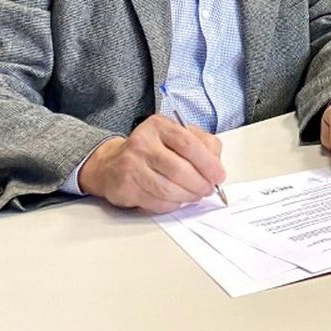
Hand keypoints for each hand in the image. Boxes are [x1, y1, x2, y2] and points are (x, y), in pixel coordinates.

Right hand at [77, 114, 225, 213]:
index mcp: (159, 126)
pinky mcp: (126, 187)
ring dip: (188, 196)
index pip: (189, 144)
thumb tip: (216, 165)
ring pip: (168, 189)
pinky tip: (177, 200)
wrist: (112, 164)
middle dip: (200, 184)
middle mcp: (143, 143)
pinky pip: (156, 202)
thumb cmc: (152, 150)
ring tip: (195, 195)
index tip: (218, 175)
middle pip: (179, 169)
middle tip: (208, 189)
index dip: (208, 163)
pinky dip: (172, 205)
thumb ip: (202, 144)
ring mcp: (131, 166)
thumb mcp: (177, 136)